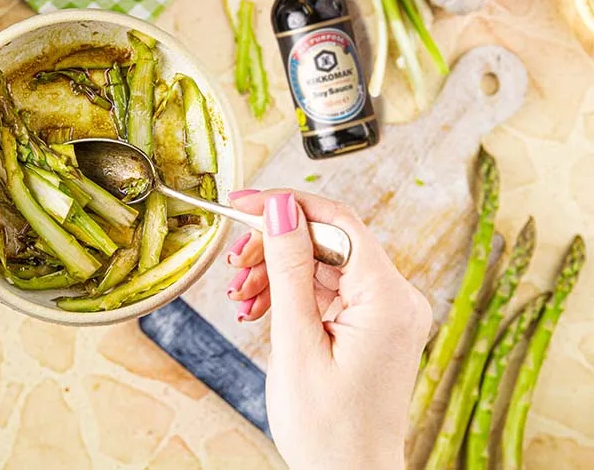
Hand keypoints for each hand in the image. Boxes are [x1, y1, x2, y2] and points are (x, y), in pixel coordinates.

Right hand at [224, 190, 430, 469]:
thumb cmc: (327, 429)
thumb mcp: (296, 343)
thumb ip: (289, 269)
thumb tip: (281, 209)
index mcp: (388, 299)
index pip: (339, 221)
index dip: (287, 205)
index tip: (242, 203)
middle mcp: (396, 299)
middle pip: (329, 241)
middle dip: (274, 247)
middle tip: (234, 265)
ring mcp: (386, 312)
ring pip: (323, 265)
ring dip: (276, 273)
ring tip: (241, 298)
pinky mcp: (371, 324)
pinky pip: (327, 290)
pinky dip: (290, 295)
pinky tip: (259, 309)